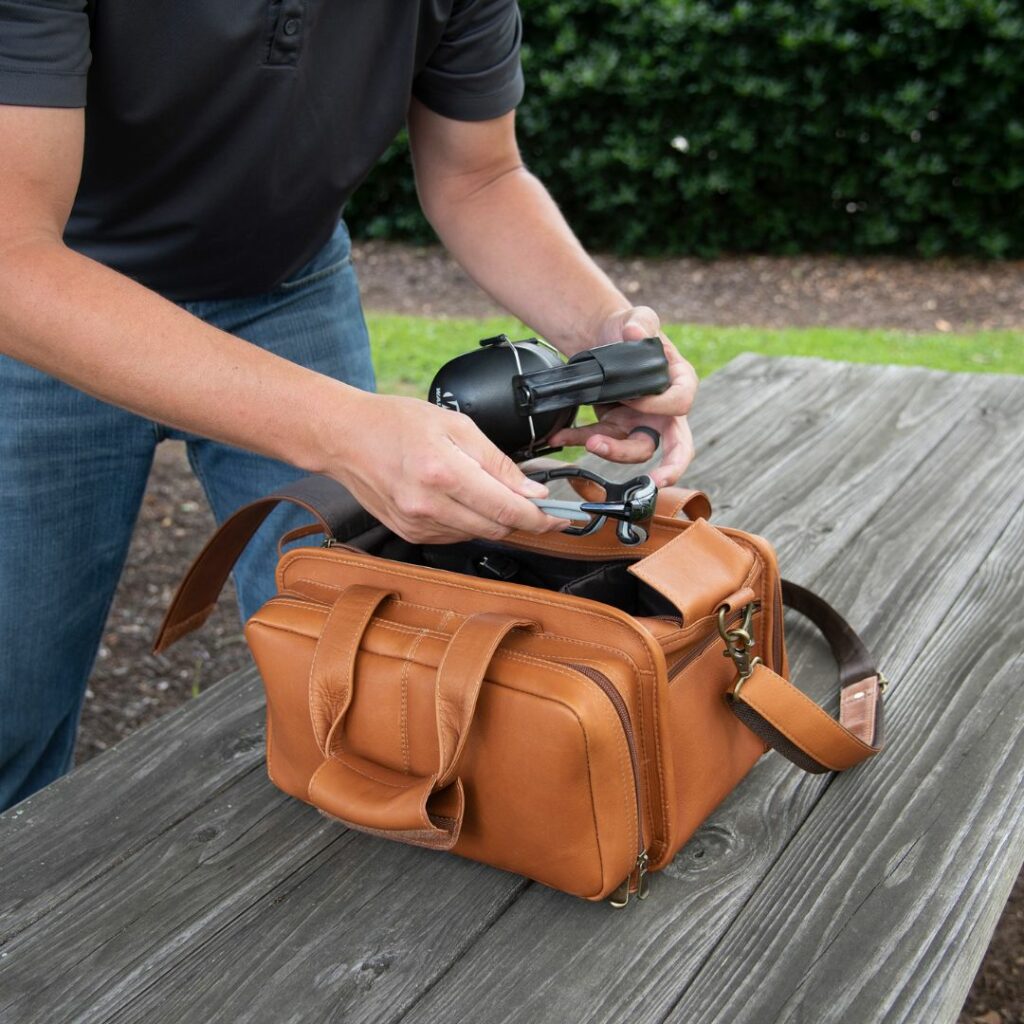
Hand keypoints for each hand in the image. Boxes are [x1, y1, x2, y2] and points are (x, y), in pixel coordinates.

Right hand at [327, 393, 565, 543]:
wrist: (343, 437)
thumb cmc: (395, 422)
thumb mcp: (456, 425)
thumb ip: (498, 462)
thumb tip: (531, 491)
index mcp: (443, 473)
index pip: (506, 509)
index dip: (541, 518)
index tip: (562, 518)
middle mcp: (428, 505)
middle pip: (496, 528)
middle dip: (522, 518)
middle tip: (538, 504)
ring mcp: (416, 524)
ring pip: (477, 534)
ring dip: (494, 519)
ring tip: (489, 489)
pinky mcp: (409, 533)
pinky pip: (455, 534)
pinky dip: (469, 520)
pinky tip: (462, 497)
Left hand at [548, 306, 697, 486]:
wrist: (604, 338)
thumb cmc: (630, 330)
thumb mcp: (638, 319)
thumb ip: (641, 323)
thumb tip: (634, 333)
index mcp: (679, 383)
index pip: (680, 404)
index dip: (660, 407)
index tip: (637, 400)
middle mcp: (664, 411)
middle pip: (675, 446)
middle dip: (670, 468)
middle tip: (658, 482)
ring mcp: (639, 423)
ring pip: (633, 450)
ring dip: (612, 451)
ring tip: (590, 441)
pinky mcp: (615, 428)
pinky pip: (601, 440)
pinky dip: (579, 440)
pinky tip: (560, 437)